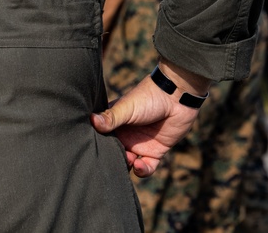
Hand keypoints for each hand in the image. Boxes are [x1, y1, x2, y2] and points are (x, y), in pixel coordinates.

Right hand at [90, 61, 208, 177]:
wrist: (176, 98)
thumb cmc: (148, 97)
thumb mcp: (127, 107)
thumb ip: (111, 117)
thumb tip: (91, 121)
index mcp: (116, 123)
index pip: (103, 138)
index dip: (99, 146)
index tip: (94, 153)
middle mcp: (126, 135)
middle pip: (115, 153)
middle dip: (113, 160)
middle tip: (113, 160)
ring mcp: (140, 145)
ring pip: (129, 163)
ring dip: (127, 166)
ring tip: (130, 159)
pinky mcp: (155, 153)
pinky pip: (146, 168)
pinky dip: (142, 171)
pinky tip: (140, 166)